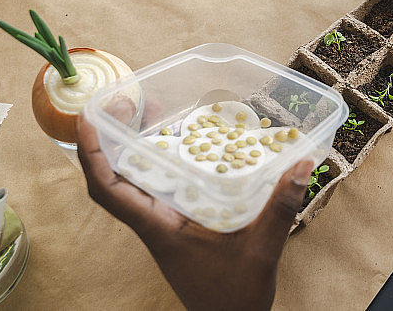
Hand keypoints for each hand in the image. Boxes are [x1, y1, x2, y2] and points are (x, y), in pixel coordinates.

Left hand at [77, 108, 312, 310]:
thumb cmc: (236, 297)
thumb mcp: (263, 249)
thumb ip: (281, 207)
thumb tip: (302, 164)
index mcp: (159, 229)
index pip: (109, 189)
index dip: (93, 154)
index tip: (90, 118)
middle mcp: (154, 224)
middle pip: (117, 177)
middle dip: (114, 137)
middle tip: (130, 101)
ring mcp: (164, 225)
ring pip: (137, 181)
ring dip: (136, 147)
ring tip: (153, 112)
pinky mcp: (178, 226)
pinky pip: (160, 188)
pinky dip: (163, 162)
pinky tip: (184, 145)